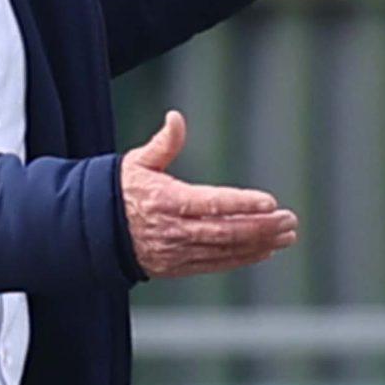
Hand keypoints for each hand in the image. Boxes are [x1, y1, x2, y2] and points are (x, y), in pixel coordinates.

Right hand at [117, 111, 298, 278]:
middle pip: (226, 231)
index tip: (270, 202)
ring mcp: (176, 251)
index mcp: (166, 201)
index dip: (242, 203)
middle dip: (262, 227)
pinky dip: (242, 259)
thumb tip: (176, 118)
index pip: (211, 203)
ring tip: (285, 236)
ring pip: (225, 251)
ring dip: (259, 244)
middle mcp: (174, 230)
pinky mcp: (177, 266)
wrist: (94, 230)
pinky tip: (263, 251)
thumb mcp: (137, 162)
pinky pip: (215, 264)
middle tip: (289, 221)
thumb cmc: (122, 190)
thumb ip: (163, 143)